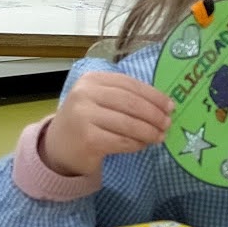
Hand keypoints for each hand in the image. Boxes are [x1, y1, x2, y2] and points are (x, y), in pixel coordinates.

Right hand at [39, 71, 173, 177]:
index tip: (170, 105)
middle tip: (168, 123)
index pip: (129, 84)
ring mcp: (84, 116)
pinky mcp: (88, 139)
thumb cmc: (85, 122)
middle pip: (131, 103)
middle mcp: (85, 94)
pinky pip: (121, 141)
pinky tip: (142, 145)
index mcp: (91, 79)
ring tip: (159, 137)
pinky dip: (136, 144)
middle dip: (154, 114)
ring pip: (128, 123)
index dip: (153, 95)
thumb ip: (124, 98)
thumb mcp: (99, 101)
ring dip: (149, 131)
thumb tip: (162, 105)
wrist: (57, 147)